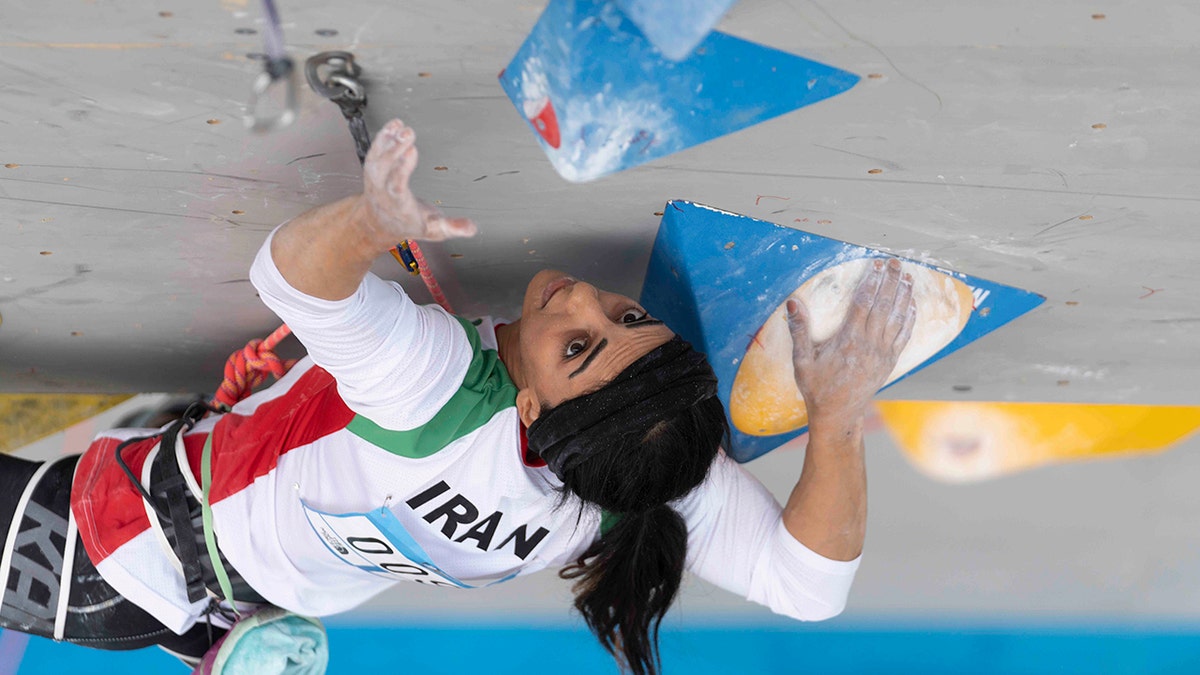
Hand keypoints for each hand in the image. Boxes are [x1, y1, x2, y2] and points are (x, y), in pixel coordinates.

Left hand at [359, 119, 476, 245]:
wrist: (379, 224)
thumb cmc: (407, 224)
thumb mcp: (432, 231)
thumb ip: (452, 227)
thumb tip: (471, 228)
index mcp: (398, 206)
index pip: (396, 186)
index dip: (402, 168)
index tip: (412, 150)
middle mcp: (382, 191)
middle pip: (383, 168)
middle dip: (394, 149)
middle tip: (407, 133)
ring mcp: (376, 179)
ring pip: (378, 158)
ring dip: (388, 140)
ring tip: (401, 126)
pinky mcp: (374, 168)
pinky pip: (375, 151)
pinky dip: (383, 137)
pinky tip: (394, 125)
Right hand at [787, 258, 915, 422]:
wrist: (838, 415)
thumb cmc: (817, 388)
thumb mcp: (801, 361)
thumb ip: (798, 330)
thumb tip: (793, 303)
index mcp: (848, 340)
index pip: (863, 303)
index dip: (870, 281)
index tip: (875, 264)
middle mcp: (869, 344)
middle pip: (884, 305)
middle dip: (890, 281)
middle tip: (894, 262)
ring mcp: (882, 353)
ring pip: (897, 318)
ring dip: (903, 295)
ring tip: (906, 276)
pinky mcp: (889, 362)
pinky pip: (903, 335)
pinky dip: (910, 318)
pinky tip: (912, 305)